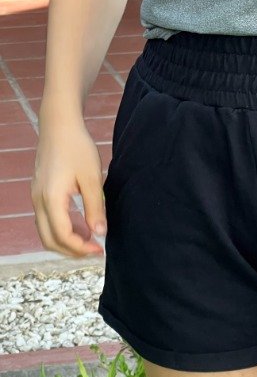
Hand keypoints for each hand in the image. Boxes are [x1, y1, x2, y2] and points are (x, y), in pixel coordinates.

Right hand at [31, 116, 106, 257]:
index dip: (80, 247)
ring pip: (45, 231)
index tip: (99, 249)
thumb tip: (100, 233)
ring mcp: (36, 197)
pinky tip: (79, 225)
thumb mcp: (91, 177)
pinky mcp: (39, 192)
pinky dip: (60, 229)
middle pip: (49, 239)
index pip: (62, 236)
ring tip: (89, 239)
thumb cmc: (77, 147)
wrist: (60, 126)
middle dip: (71, 250)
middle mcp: (39, 201)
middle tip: (94, 250)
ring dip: (65, 241)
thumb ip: (95, 207)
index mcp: (51, 199)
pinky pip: (45, 220)